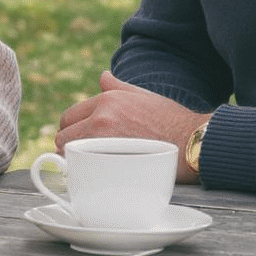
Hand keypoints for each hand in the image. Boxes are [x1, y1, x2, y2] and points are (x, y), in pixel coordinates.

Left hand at [57, 70, 210, 184]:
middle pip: (63, 136)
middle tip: (82, 155)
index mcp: (106, 100)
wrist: (193, 142)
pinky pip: (82, 171)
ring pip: (68, 154)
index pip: (69, 116)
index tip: (78, 139)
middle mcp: (101, 117)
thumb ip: (116, 86)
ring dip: (74, 161)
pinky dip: (83, 175)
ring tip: (88, 167)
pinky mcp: (111, 163)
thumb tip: (102, 77)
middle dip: (69, 145)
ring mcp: (104, 140)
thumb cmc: (171, 119)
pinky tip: (93, 178)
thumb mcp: (142, 95)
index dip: (71, 129)